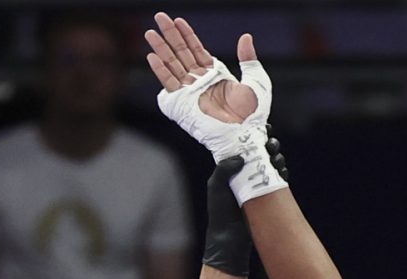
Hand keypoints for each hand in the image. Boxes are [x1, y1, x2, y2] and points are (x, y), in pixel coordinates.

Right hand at [145, 14, 266, 145]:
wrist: (245, 133)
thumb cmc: (253, 114)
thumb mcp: (256, 79)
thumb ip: (248, 58)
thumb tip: (245, 37)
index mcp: (215, 75)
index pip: (197, 50)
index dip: (187, 35)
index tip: (178, 20)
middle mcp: (200, 82)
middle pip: (181, 53)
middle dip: (169, 35)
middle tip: (159, 17)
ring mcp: (190, 92)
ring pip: (172, 64)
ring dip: (160, 48)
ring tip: (150, 32)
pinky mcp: (183, 103)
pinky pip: (169, 83)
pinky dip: (160, 70)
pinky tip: (152, 57)